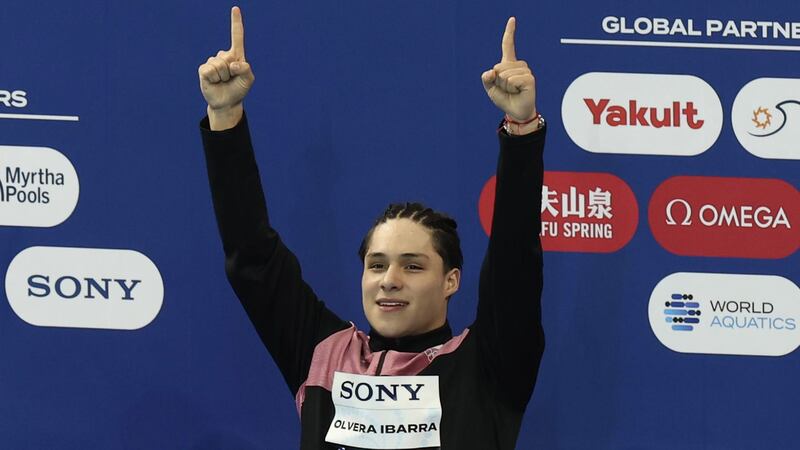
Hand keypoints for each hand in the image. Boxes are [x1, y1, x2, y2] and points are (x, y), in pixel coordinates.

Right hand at [198, 6, 254, 128]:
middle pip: (228, 57)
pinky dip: (214, 78)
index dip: (236, 22)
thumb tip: (232, 64)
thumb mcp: (248, 80)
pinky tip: (214, 82)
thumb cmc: (238, 90)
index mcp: (236, 55)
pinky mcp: (203, 70)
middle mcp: (223, 56)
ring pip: (219, 65)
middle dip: (232, 72)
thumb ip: (245, 70)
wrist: (227, 103)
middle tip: (230, 79)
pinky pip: (210, 70)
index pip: (236, 36)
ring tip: (223, 81)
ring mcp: (212, 62)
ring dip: (223, 77)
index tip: (235, 8)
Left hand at [481, 18, 536, 123]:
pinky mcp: (529, 78)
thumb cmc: (505, 99)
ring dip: (504, 86)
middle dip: (497, 81)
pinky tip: (517, 91)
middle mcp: (518, 65)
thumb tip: (491, 72)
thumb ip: (487, 79)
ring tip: (512, 91)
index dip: (510, 32)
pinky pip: (512, 80)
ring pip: (504, 75)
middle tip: (506, 89)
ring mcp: (525, 71)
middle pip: (498, 67)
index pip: (508, 45)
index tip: (512, 19)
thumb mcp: (491, 89)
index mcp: (508, 64)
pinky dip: (511, 88)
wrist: (516, 112)